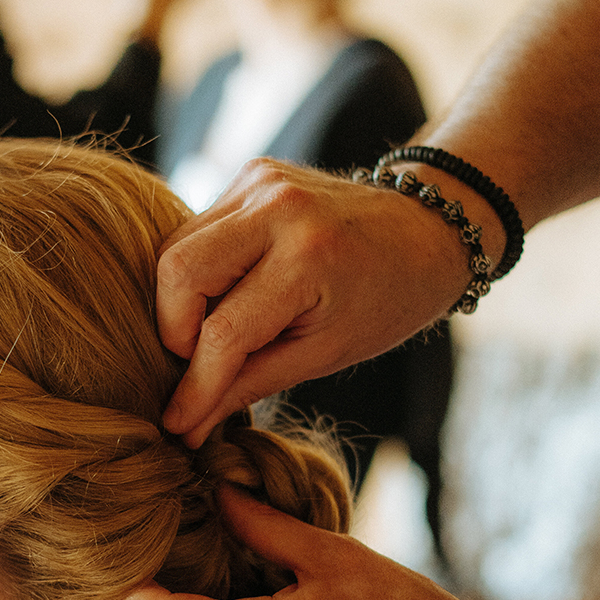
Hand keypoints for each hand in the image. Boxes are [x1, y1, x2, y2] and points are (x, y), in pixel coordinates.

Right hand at [157, 159, 469, 444]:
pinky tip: (233, 291)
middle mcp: (278, 208)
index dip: (195, 385)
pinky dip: (201, 270)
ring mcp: (261, 182)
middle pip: (177, 270)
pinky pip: (197, 229)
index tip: (177, 424)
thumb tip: (184, 425)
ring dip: (183, 301)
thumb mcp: (324, 354)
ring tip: (220, 328)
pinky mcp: (252, 173)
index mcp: (309, 258)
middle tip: (199, 361)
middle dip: (173, 329)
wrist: (425, 230)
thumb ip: (249, 384)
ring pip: (176, 247)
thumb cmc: (385, 301)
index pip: (224, 331)